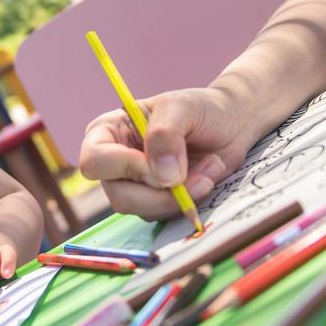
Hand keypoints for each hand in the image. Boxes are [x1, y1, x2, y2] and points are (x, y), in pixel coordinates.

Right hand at [78, 87, 244, 220]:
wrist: (230, 125)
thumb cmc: (200, 109)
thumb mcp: (182, 108)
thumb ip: (165, 135)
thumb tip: (163, 178)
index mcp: (106, 132)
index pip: (95, 162)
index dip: (127, 168)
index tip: (164, 165)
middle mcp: (114, 163)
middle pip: (119, 197)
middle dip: (162, 193)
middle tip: (200, 177)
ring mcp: (135, 186)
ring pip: (144, 210)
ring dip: (182, 196)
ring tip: (208, 169)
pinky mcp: (156, 203)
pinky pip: (165, 216)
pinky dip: (189, 202)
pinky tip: (206, 178)